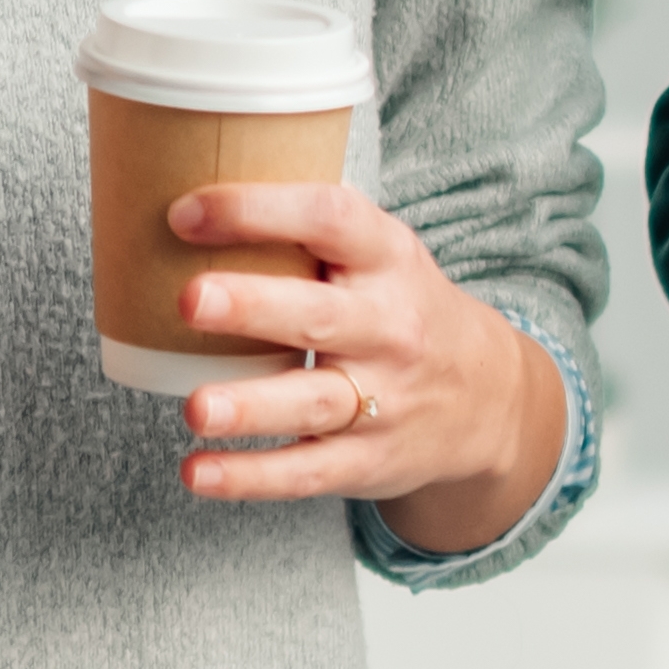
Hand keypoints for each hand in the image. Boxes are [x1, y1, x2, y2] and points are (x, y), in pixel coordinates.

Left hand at [158, 181, 561, 542]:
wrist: (489, 399)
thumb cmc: (399, 309)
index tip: (184, 212)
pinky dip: (251, 477)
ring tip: (196, 408)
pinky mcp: (367, 460)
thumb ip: (304, 232)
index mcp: (387, 258)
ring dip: (251, 407)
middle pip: (319, 316)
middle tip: (190, 299)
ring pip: (313, 401)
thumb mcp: (378, 255)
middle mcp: (390, 327)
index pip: (329, 219)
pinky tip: (199, 473)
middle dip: (253, 307)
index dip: (259, 211)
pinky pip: (307, 471)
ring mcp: (383, 399)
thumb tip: (179, 191)